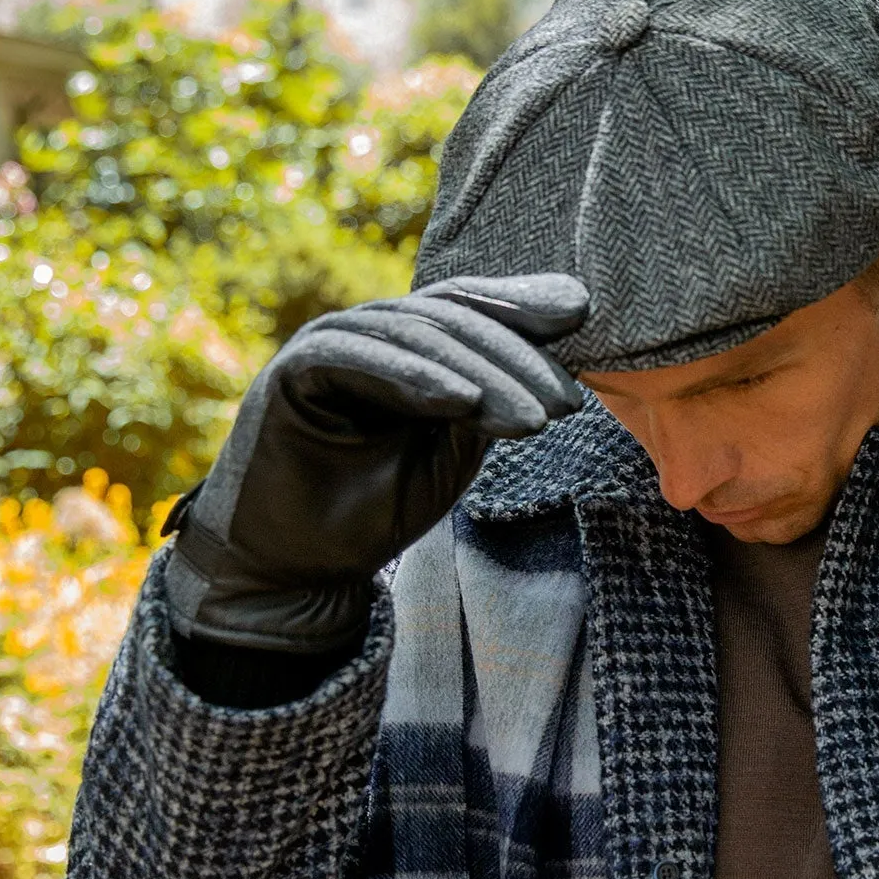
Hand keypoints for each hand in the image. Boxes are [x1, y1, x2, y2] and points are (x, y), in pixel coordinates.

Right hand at [164, 274, 588, 652]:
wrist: (297, 568)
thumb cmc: (373, 509)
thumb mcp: (451, 453)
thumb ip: (488, 404)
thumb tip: (546, 362)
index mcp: (406, 345)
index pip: (471, 310)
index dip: (525, 312)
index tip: (584, 323)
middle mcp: (368, 334)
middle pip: (452, 318)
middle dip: (516, 359)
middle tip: (566, 405)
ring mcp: (328, 346)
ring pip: (415, 336)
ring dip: (480, 375)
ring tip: (533, 418)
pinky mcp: (294, 372)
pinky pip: (359, 358)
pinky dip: (415, 377)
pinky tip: (463, 401)